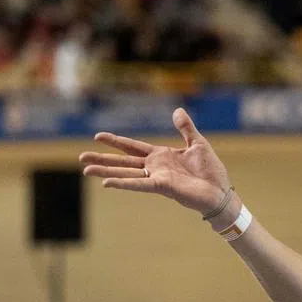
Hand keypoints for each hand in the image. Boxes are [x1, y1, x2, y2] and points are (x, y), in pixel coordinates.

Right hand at [80, 108, 230, 214]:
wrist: (220, 191)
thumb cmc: (211, 170)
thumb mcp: (198, 143)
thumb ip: (186, 128)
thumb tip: (177, 110)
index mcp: (162, 156)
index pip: (133, 147)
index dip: (116, 142)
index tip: (97, 136)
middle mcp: (155, 167)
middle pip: (123, 161)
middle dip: (102, 159)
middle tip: (81, 158)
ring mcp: (157, 177)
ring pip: (126, 173)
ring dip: (106, 172)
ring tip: (86, 170)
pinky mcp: (162, 186)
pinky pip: (139, 184)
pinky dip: (123, 183)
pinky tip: (107, 183)